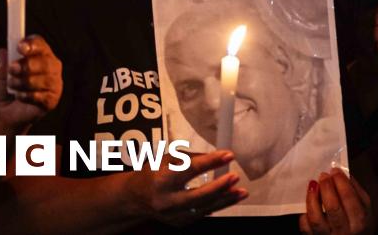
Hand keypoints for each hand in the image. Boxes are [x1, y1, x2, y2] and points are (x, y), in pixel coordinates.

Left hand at [0, 36, 62, 126]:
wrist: (3, 111)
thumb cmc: (5, 88)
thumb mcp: (0, 72)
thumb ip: (4, 62)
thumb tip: (3, 52)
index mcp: (40, 55)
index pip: (40, 44)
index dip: (32, 45)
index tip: (20, 48)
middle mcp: (51, 67)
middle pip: (45, 61)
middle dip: (26, 66)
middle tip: (12, 70)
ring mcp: (54, 83)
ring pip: (43, 79)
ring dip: (23, 83)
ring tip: (12, 86)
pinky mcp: (52, 100)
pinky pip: (41, 96)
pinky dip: (26, 96)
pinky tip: (20, 96)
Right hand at [126, 151, 246, 226]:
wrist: (135, 198)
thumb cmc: (153, 173)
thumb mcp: (169, 159)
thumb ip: (193, 158)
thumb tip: (218, 158)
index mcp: (162, 180)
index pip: (190, 169)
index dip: (211, 162)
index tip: (228, 155)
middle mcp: (167, 200)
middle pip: (198, 196)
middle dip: (219, 187)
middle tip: (235, 176)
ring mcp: (173, 215)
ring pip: (204, 208)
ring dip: (225, 200)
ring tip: (241, 191)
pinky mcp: (179, 222)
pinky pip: (202, 214)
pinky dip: (217, 205)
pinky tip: (230, 198)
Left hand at [300, 168, 373, 233]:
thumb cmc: (358, 222)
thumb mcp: (365, 206)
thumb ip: (355, 189)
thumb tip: (341, 173)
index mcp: (359, 220)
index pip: (349, 198)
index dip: (340, 182)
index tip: (335, 170)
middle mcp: (344, 230)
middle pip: (333, 207)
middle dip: (326, 187)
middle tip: (323, 176)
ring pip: (316, 219)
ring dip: (312, 198)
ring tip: (313, 186)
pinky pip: (306, 227)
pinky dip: (305, 214)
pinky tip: (309, 204)